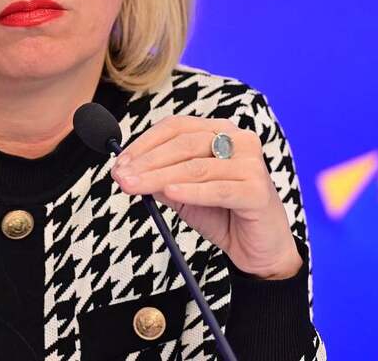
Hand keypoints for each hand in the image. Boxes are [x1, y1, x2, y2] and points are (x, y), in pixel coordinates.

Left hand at [110, 115, 301, 279]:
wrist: (258, 249)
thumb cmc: (222, 214)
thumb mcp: (183, 192)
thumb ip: (160, 178)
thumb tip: (126, 169)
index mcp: (221, 132)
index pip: (176, 127)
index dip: (144, 143)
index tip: (119, 162)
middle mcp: (239, 140)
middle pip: (184, 144)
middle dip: (147, 161)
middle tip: (121, 177)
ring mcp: (252, 164)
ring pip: (196, 167)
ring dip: (159, 177)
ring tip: (134, 186)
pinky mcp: (259, 191)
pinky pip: (218, 189)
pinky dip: (191, 190)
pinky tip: (170, 193)